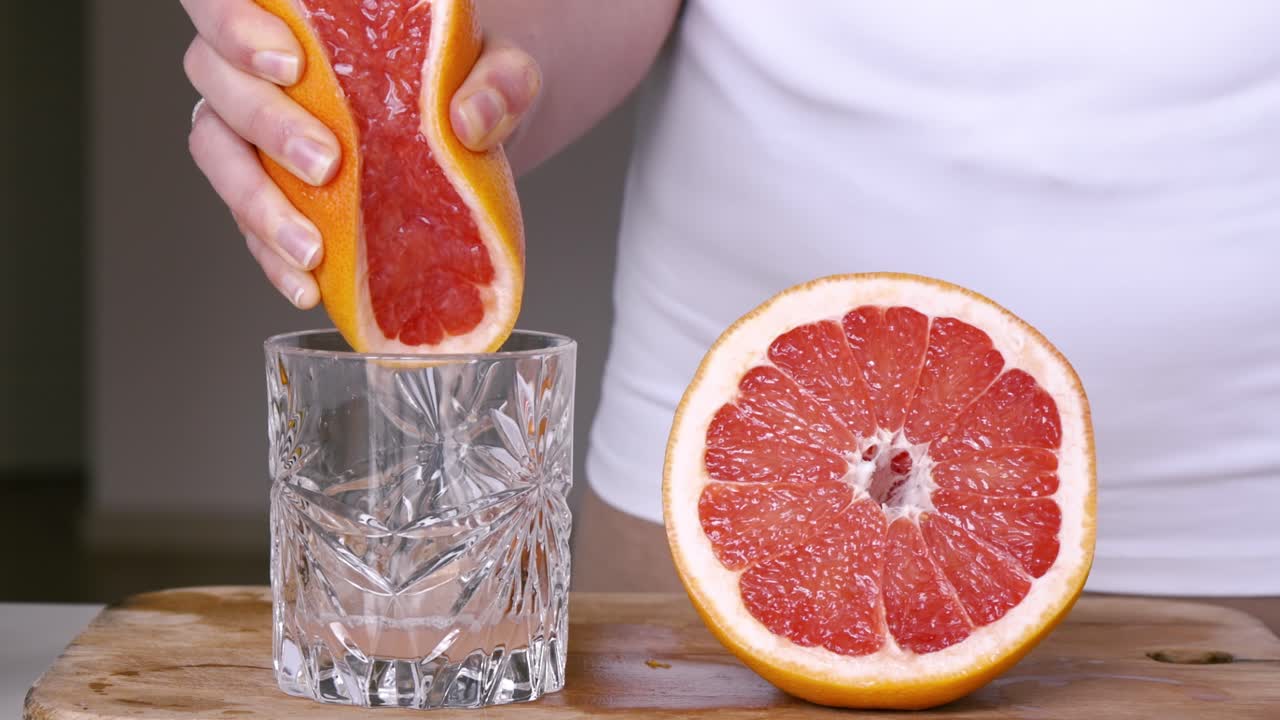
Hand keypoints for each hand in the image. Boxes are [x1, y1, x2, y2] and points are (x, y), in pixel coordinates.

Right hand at [181, 0, 541, 307]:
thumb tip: (473, 120)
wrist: (468, 132)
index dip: (235, 26)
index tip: (291, 64)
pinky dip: (271, 258)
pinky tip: (307, 285)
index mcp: (299, 14)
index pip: (225, 1)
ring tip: (311, 246)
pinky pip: (245, 223)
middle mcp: (258, 66)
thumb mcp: (499, 65)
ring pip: (217, 152)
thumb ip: (499, 79)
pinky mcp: (268, 191)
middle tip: (326, 162)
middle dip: (265, 122)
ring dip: (257, 203)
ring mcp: (254, 131)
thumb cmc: (464, 78)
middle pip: (215, 77)